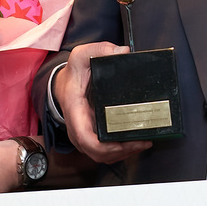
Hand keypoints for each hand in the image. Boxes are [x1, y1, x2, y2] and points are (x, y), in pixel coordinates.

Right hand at [54, 42, 153, 164]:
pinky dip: (119, 151)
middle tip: (143, 143)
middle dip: (121, 152)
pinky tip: (134, 143)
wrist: (63, 84)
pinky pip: (104, 151)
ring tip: (143, 144)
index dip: (104, 147)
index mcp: (75, 110)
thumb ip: (101, 49)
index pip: (85, 138)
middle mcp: (77, 127)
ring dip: (122, 154)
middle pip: (96, 152)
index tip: (123, 144)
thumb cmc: (74, 72)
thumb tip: (123, 52)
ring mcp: (84, 134)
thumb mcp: (82, 55)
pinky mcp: (92, 135)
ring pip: (101, 156)